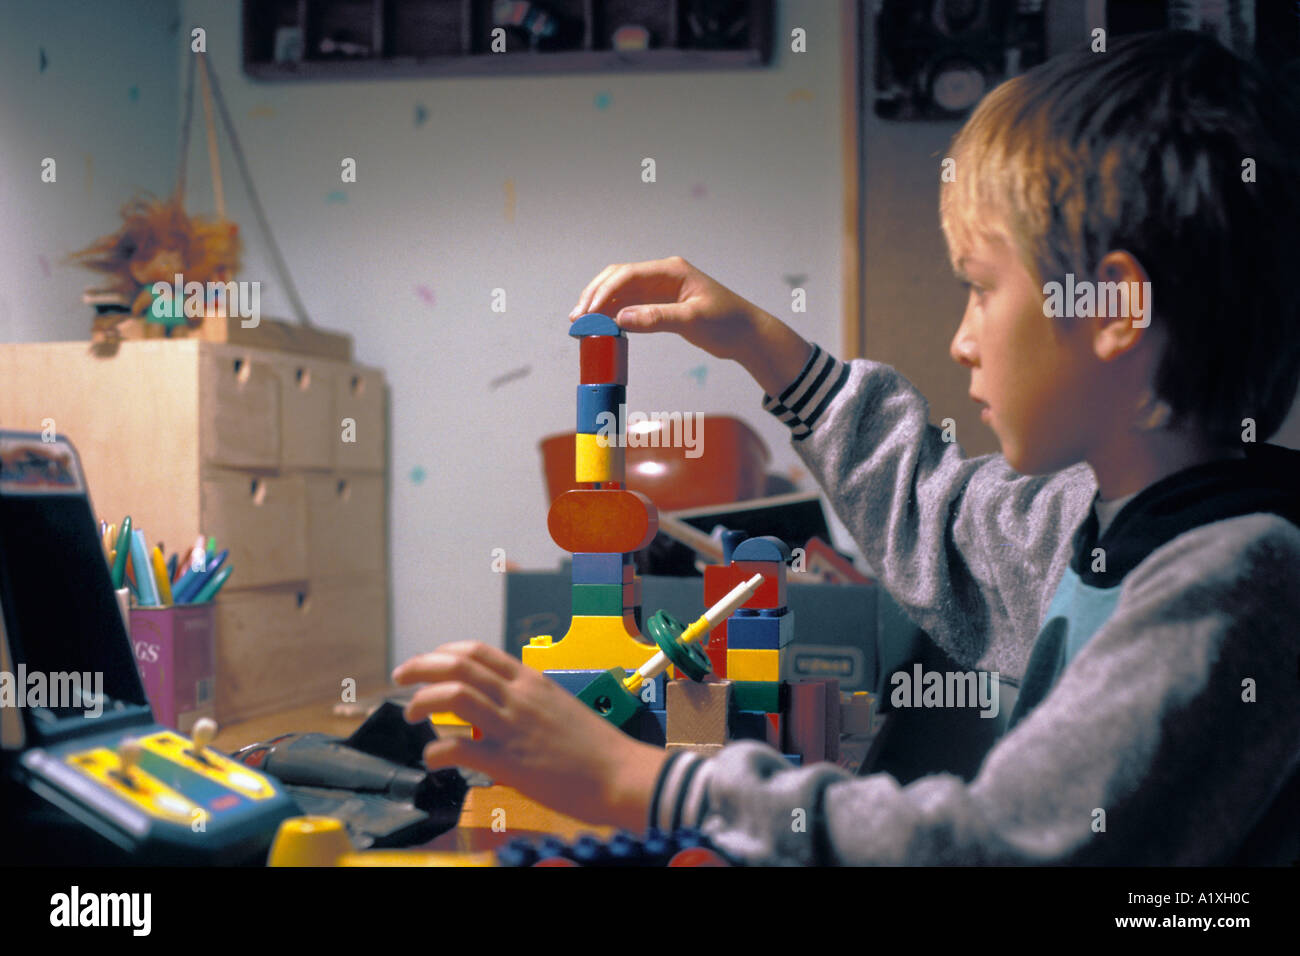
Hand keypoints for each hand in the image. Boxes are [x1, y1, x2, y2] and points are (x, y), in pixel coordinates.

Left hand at [392, 642, 668, 828]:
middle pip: (457, 665)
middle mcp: (517, 696)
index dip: (443, 652)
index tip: (427, 663)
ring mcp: (511, 727)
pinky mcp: (508, 761)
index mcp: (530, 681)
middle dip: (420, 666)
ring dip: (421, 701)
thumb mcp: (559, 709)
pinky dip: (436, 752)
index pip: (477, 652)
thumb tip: (501, 709)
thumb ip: (528, 703)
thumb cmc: (596, 749)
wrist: (621, 774)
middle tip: (400, 677)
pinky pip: (459, 747)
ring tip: (411, 715)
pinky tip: (433, 760)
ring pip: (452, 695)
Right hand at [570, 256, 766, 362]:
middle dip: (595, 296)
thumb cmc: (728, 323)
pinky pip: (630, 305)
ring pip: (621, 292)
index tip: (588, 312)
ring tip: (581, 324)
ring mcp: (661, 289)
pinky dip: (613, 314)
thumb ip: (657, 318)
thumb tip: (622, 319)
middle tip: (577, 319)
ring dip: (600, 306)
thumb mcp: (693, 321)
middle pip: (618, 278)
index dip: (604, 291)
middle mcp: (663, 275)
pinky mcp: (661, 304)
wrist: (747, 335)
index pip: (628, 274)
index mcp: (672, 271)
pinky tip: (602, 326)